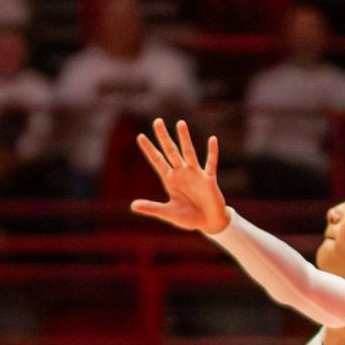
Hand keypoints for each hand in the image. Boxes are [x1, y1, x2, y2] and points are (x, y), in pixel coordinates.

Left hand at [130, 119, 228, 234]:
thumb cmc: (188, 218)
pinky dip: (212, 152)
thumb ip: (152, 208)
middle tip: (157, 121)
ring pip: (189, 152)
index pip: (157, 161)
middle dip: (163, 137)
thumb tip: (132, 206)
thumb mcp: (168, 213)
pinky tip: (212, 139)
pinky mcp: (209, 179)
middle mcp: (181, 173)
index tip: (140, 136)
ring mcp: (195, 174)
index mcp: (170, 180)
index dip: (149, 149)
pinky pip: (211, 163)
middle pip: (171, 151)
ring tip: (180, 123)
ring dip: (185, 138)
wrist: (209, 223)